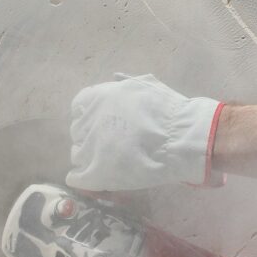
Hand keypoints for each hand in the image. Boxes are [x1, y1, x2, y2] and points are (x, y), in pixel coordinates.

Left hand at [65, 74, 223, 190]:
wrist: (179, 138)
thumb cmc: (165, 110)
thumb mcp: (145, 85)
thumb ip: (125, 82)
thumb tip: (114, 77)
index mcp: (95, 99)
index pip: (79, 109)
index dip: (93, 117)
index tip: (108, 124)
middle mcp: (86, 122)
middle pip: (78, 133)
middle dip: (92, 137)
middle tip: (113, 143)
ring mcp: (88, 150)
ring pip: (78, 155)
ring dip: (91, 158)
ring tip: (111, 161)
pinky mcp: (94, 174)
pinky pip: (78, 178)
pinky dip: (87, 178)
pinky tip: (102, 177)